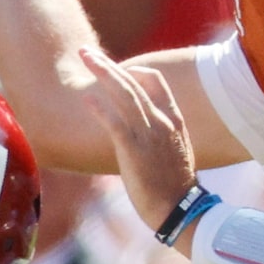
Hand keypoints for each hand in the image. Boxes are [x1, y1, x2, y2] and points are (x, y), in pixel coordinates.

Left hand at [75, 47, 197, 231]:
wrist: (179, 210)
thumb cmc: (174, 187)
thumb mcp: (175, 152)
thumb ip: (160, 135)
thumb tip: (143, 132)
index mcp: (174, 121)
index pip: (156, 82)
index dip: (133, 71)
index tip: (115, 70)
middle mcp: (161, 122)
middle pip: (133, 82)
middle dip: (107, 65)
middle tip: (87, 53)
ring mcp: (149, 134)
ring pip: (124, 94)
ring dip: (102, 73)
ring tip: (85, 59)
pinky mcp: (134, 150)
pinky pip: (115, 122)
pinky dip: (100, 108)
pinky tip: (86, 99)